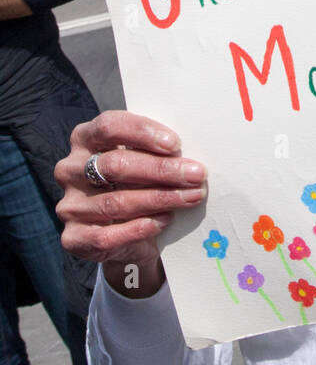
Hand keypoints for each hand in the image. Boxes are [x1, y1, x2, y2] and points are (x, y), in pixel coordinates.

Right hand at [55, 112, 206, 296]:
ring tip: (191, 197)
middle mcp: (70, 169)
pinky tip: (164, 220)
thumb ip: (154, 150)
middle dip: (161, 170)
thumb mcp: (141, 159)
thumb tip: (188, 153)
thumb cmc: (135, 182)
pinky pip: (108, 235)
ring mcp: (69, 205)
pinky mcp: (73, 237)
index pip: (109, 126)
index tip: (175, 144)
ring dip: (160, 199)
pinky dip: (140, 228)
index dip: (142, 133)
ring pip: (116, 202)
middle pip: (115, 165)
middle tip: (196, 175)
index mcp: (84, 138)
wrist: (122, 232)